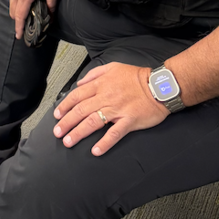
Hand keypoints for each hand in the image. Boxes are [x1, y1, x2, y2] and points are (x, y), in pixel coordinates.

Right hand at [9, 0, 60, 39]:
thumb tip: (49, 19)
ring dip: (16, 11)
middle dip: (17, 21)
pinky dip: (16, 3)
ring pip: (11, 4)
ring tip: (26, 16)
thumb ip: (50, 8)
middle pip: (13, 12)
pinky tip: (24, 3)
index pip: (19, 16)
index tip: (19, 36)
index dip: (19, 28)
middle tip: (26, 27)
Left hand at [52, 63, 168, 155]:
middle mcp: (106, 97)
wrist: (161, 85)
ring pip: (93, 122)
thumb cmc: (137, 76)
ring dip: (78, 133)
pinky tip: (95, 151)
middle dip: (66, 122)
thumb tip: (79, 83)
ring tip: (68, 142)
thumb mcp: (113, 67)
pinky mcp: (129, 120)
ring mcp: (117, 110)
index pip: (77, 96)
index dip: (64, 106)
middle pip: (80, 111)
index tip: (57, 115)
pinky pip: (115, 133)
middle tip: (57, 132)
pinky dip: (104, 143)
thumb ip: (94, 74)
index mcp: (100, 85)